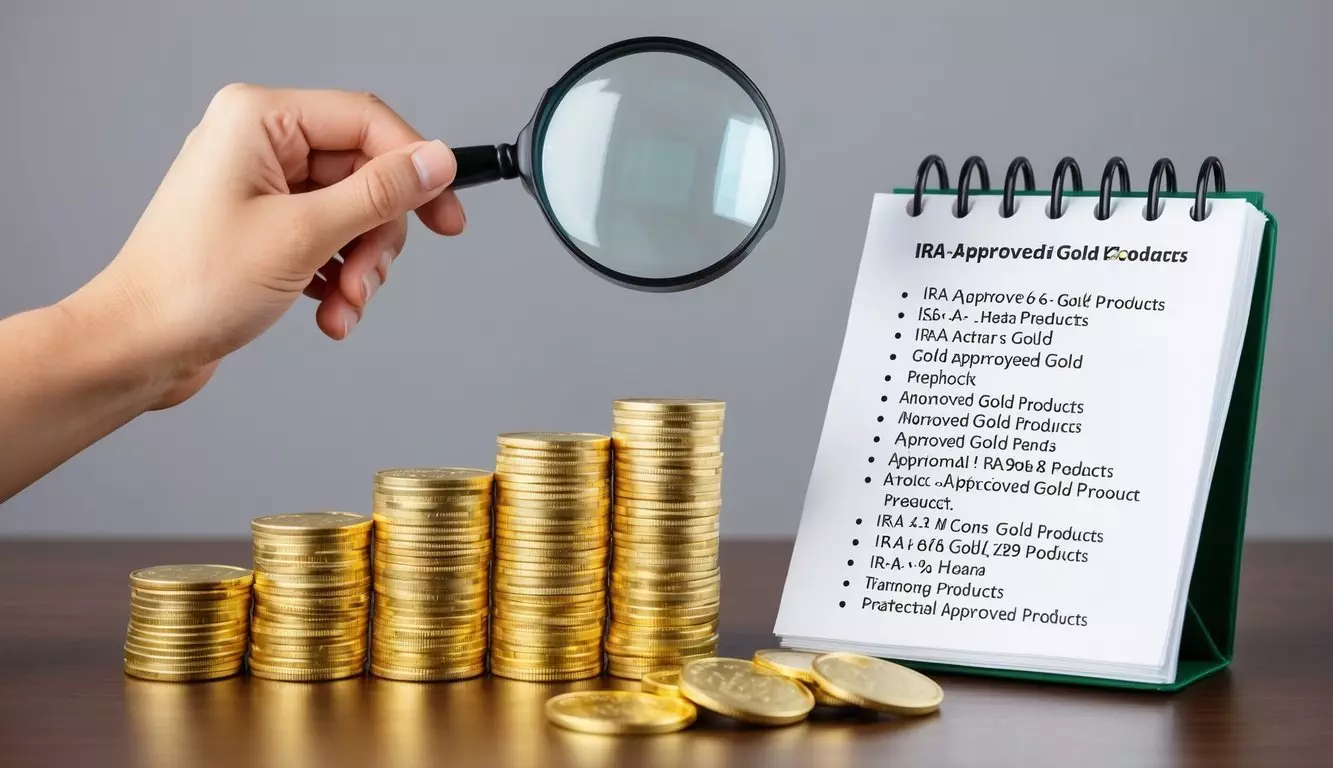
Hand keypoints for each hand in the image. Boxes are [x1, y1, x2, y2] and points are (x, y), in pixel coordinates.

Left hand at [65, 84, 465, 408]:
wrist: (138, 347)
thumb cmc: (191, 287)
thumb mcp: (303, 235)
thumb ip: (378, 194)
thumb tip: (434, 162)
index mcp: (259, 120)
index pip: (367, 122)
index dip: (415, 168)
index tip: (446, 214)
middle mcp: (259, 143)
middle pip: (364, 173)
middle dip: (376, 237)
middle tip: (368, 279)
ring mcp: (260, 184)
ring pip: (352, 213)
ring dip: (359, 267)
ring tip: (344, 305)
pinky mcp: (263, 223)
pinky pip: (329, 238)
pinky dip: (338, 277)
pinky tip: (328, 312)